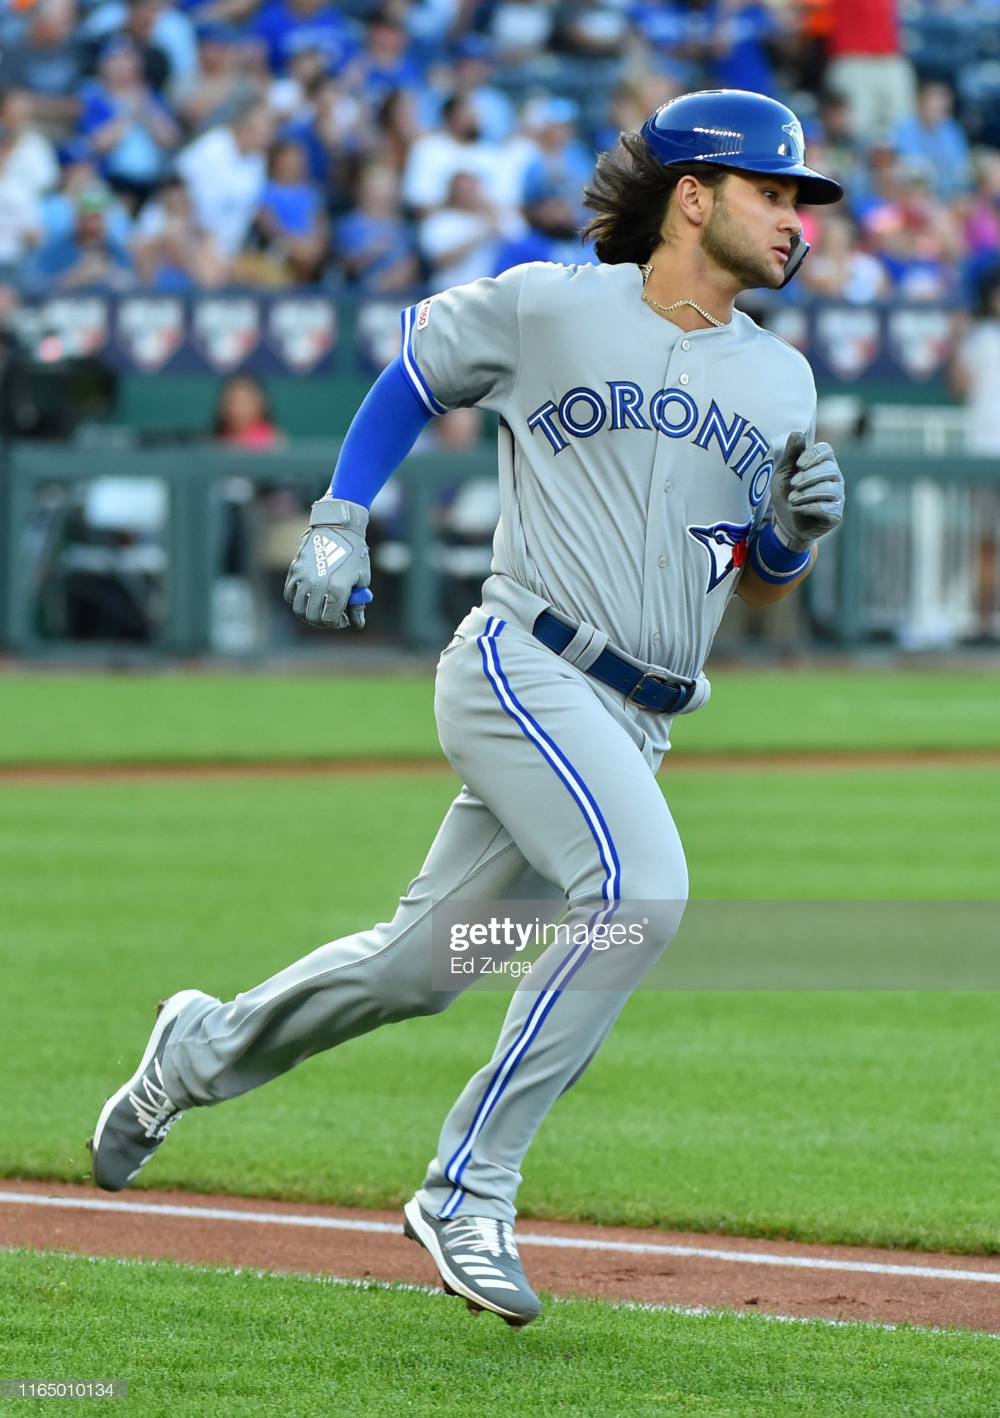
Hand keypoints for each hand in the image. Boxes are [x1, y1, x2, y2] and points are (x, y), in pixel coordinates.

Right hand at [284, 497, 371, 628]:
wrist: (339, 526)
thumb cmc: (355, 553)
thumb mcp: (362, 579)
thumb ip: (358, 603)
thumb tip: (357, 624)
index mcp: (337, 589)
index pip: (330, 619)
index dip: (337, 623)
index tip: (344, 620)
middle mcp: (317, 585)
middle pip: (313, 617)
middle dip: (323, 622)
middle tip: (330, 619)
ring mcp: (303, 577)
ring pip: (298, 608)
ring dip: (308, 614)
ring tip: (317, 611)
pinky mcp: (295, 570)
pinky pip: (289, 593)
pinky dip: (296, 600)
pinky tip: (307, 598)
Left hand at [769, 433, 844, 550]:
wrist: (784, 523)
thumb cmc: (786, 493)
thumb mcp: (783, 472)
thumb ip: (791, 454)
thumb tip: (797, 432)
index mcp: (823, 463)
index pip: (826, 450)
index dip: (813, 455)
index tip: (799, 464)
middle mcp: (835, 477)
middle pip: (830, 469)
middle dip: (808, 476)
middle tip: (793, 484)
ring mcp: (838, 496)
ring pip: (830, 489)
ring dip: (807, 493)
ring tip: (792, 499)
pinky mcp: (835, 514)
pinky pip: (827, 508)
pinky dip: (808, 507)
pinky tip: (796, 508)